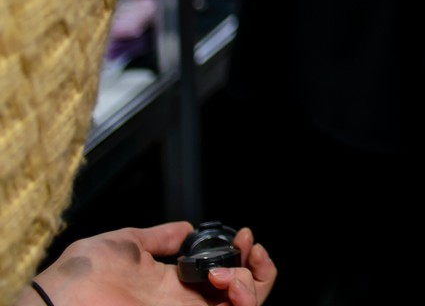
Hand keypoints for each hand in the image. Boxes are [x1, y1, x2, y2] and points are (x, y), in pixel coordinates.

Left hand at [30, 222, 275, 305]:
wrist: (62, 305)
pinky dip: (245, 297)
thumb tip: (186, 228)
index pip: (223, 278)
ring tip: (235, 267)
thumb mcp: (125, 243)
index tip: (241, 236)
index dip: (240, 256)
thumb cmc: (82, 277)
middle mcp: (186, 305)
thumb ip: (159, 237)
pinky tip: (230, 279)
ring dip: (254, 281)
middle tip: (249, 247)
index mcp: (172, 286)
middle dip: (259, 269)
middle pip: (243, 295)